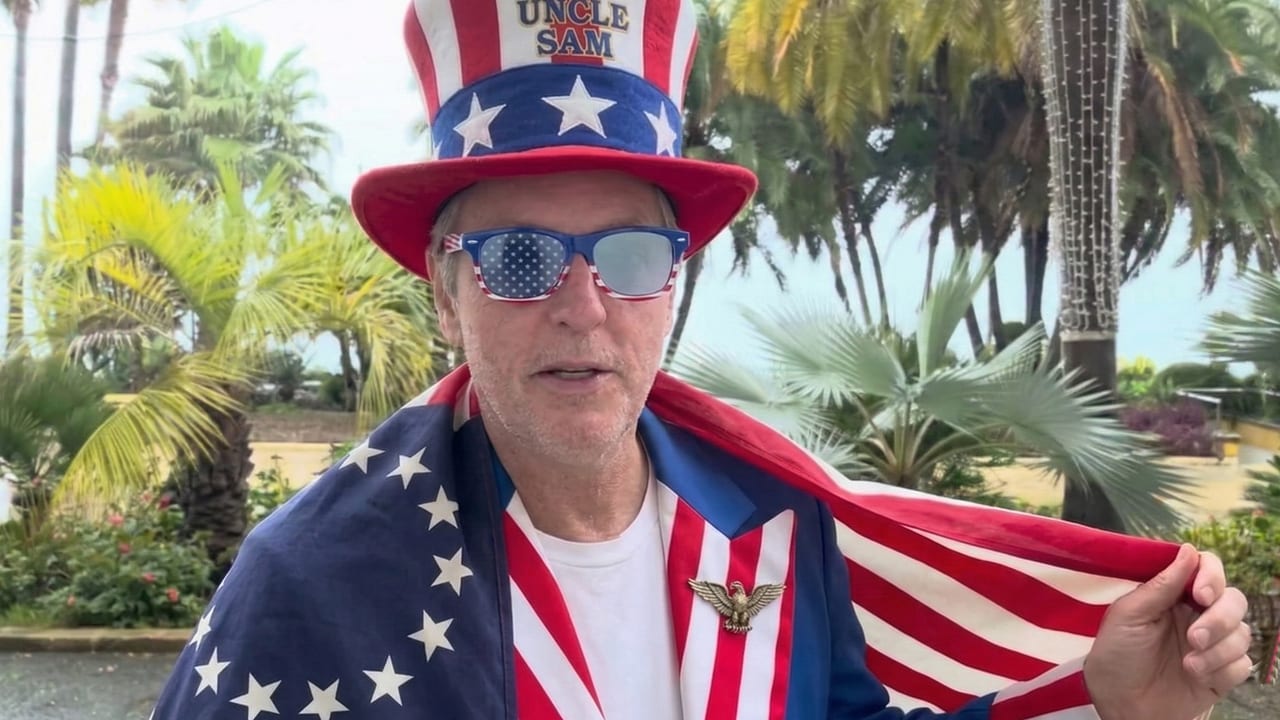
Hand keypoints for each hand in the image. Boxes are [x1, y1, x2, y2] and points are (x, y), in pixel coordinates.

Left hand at [1083, 543, 1251, 719]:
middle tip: (1193, 637)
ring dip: (1217, 649)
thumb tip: (1188, 550)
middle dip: (1218, 618)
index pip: (1207, 569)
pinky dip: (1222, 670)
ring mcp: (1212, 643)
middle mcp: (1197, 614)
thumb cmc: (1117, 655)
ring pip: (1242, 632)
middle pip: (1234, 600)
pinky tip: (1197, 677)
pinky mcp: (1223, 672)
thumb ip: (1160, 584)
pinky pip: (1242, 663)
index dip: (1212, 576)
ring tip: (1189, 664)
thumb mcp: (1128, 615)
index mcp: (1173, 594)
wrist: (1121, 705)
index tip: (1201, 594)